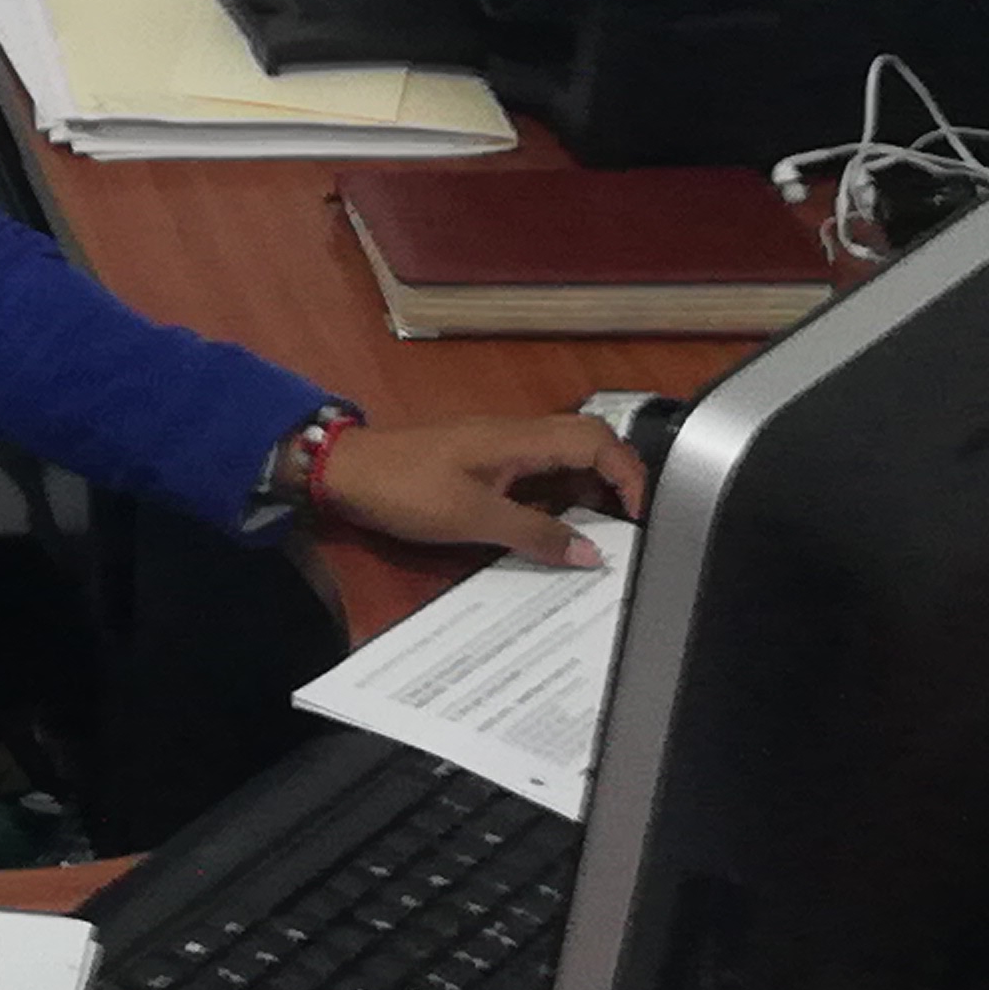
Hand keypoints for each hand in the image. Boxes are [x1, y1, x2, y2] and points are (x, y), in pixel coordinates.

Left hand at [313, 414, 647, 567]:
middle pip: (585, 444)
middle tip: (626, 529)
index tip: (642, 515)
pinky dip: (555, 498)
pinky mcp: (482, 463)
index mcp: (518, 438)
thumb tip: (592, 554)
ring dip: (585, 492)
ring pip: (561, 460)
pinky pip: (535, 474)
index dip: (628, 473)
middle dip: (614, 481)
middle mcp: (515, 435)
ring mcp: (498, 448)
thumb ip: (535, 534)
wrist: (346, 471)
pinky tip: (556, 531)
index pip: (595, 440)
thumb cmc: (406, 489)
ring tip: (599, 537)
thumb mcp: (472, 518)